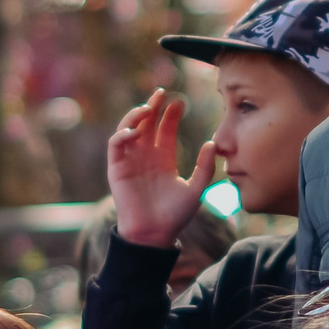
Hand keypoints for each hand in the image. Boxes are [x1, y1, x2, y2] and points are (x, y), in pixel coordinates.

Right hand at [106, 90, 215, 249]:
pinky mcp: (117, 168)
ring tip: (148, 108)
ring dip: (135, 116)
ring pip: (129, 129)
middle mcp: (146, 157)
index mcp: (164, 160)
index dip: (171, 115)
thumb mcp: (196, 189)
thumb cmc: (175, 216)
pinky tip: (135, 131)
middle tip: (162, 93)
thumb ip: (205, 167)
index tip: (180, 102)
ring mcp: (130, 161)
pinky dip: (123, 134)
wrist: (154, 235)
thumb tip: (212, 143)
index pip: (165, 130)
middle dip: (153, 107)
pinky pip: (116, 145)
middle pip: (147, 124)